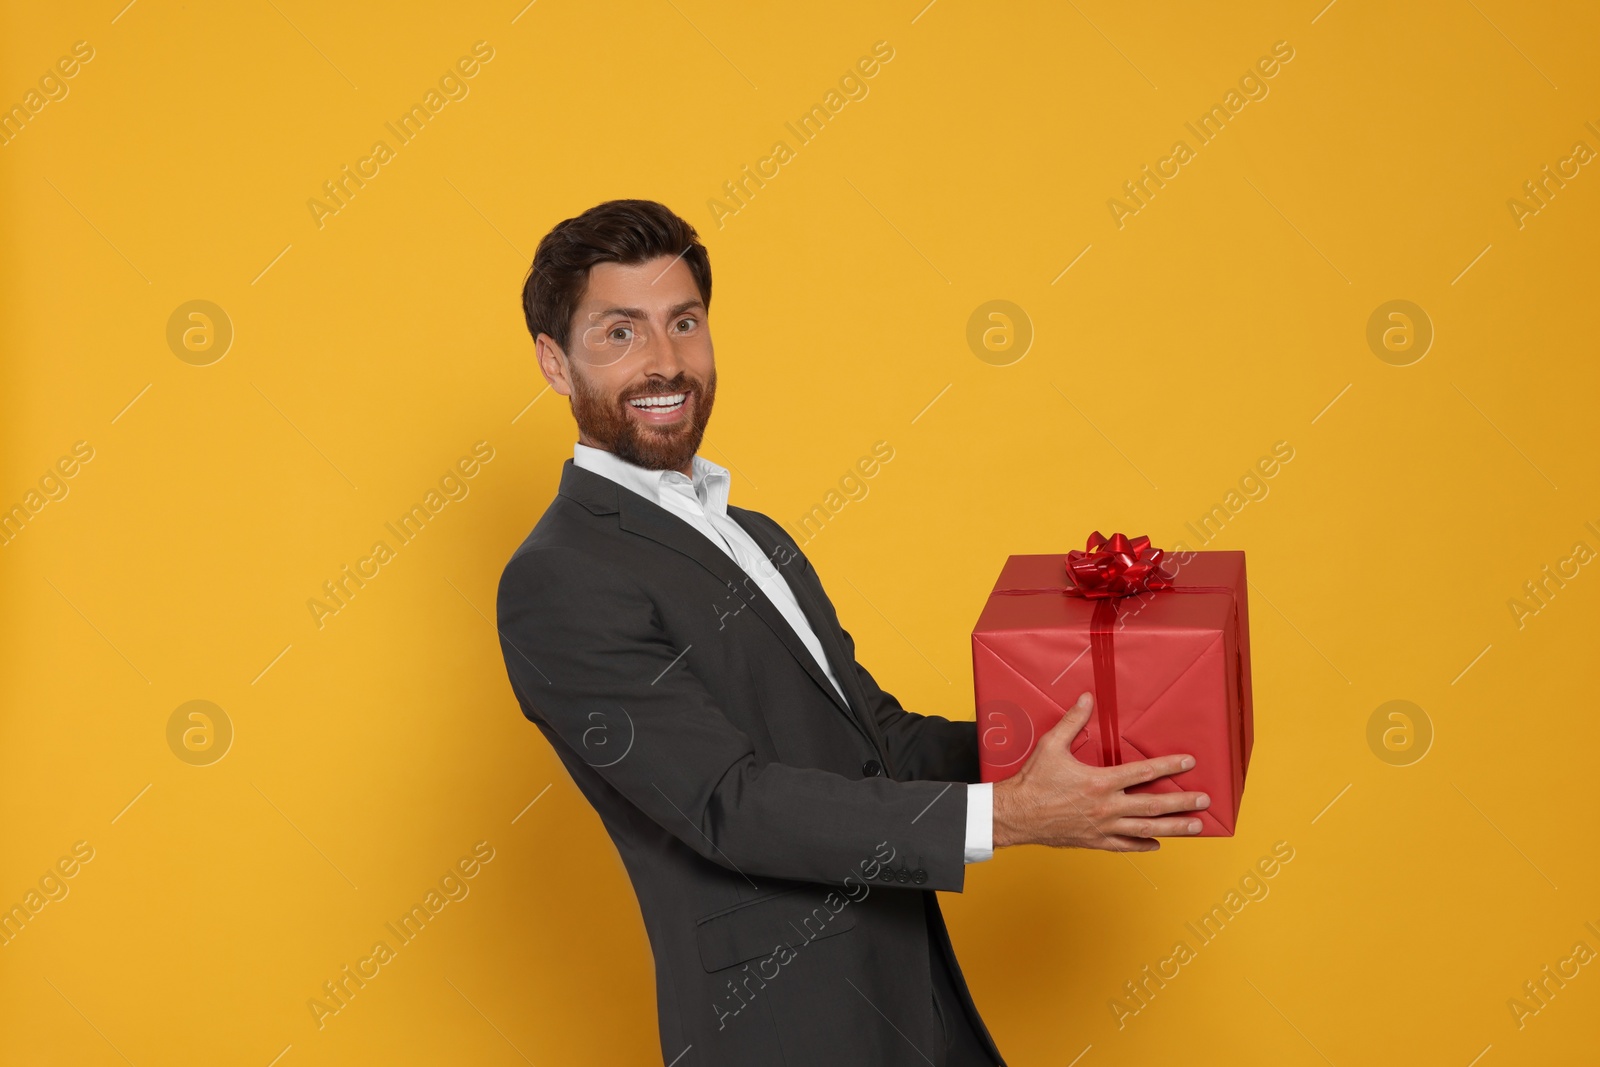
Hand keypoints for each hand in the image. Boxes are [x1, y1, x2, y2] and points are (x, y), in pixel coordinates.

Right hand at [991, 691, 1208, 851]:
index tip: (1188, 762)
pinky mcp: (1094, 841)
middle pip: (1153, 805)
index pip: (1143, 772)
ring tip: (1195, 827)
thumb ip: (1073, 721)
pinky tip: (1157, 844)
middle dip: (1182, 802)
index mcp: (1100, 782)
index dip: (1168, 766)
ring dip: (1173, 828)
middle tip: (1204, 801)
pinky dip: (1143, 846)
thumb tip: (1087, 699)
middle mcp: (1106, 807)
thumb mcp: (1051, 745)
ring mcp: (1102, 827)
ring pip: (1145, 829)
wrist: (1016, 815)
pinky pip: (1124, 846)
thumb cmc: (1033, 780)